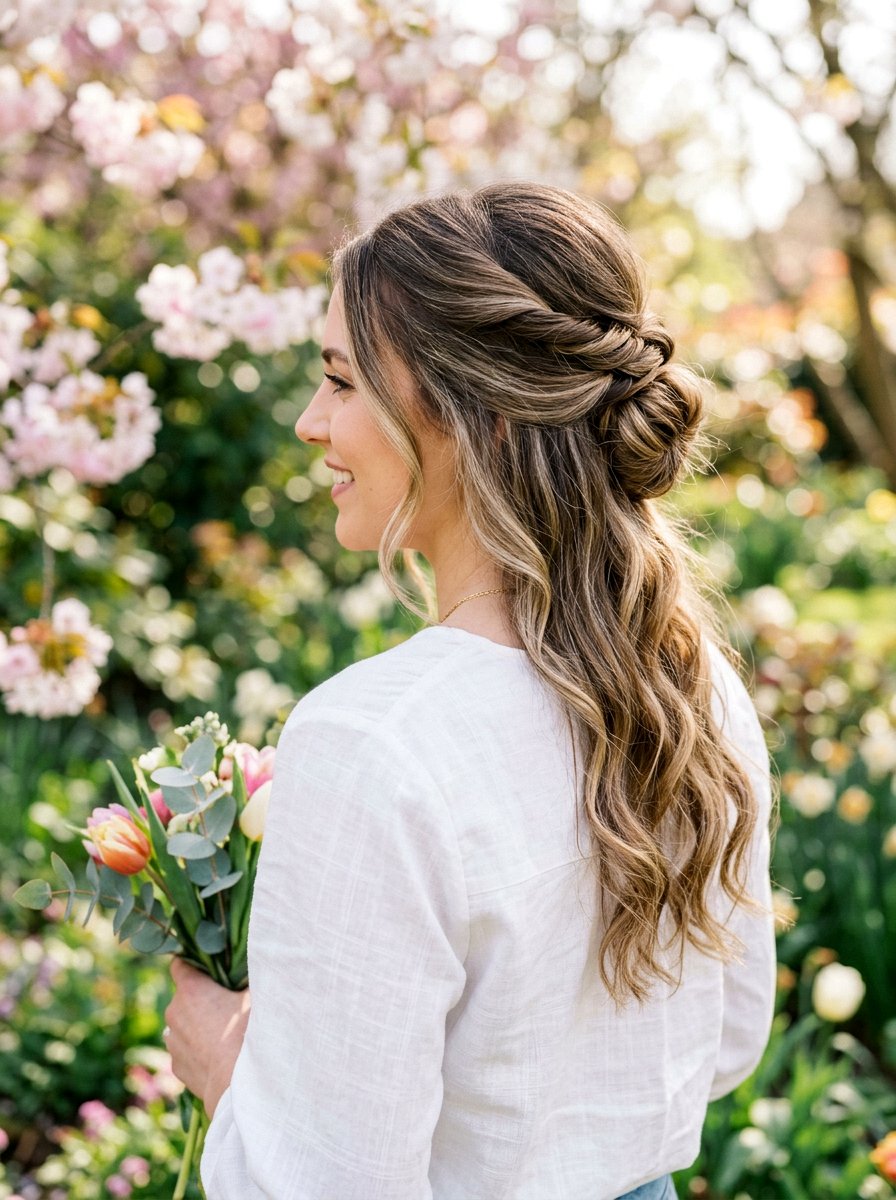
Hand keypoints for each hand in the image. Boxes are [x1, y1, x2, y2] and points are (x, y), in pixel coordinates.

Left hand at [165, 958, 250, 1118]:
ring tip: (223, 1035)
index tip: (207, 967)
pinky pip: (185, 1050)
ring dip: (197, 1025)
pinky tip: (218, 1056)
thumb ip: (246, 980)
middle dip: (200, 999)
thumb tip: (252, 969)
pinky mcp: (176, 1066)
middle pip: (184, 997)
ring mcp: (172, 1042)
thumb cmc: (248, 1033)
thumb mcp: (255, 996)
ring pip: (182, 1025)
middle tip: (225, 1005)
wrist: (238, 1085)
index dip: (193, 963)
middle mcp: (174, 1012)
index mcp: (190, 989)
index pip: (180, 963)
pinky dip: (197, 1050)